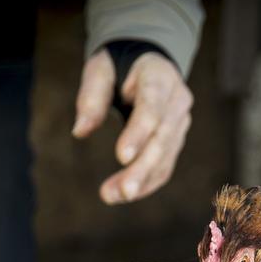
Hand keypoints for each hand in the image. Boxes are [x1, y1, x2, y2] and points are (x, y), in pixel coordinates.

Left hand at [73, 48, 192, 203]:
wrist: (145, 65)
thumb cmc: (117, 66)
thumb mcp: (100, 70)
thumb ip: (91, 97)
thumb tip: (80, 131)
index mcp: (160, 76)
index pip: (152, 107)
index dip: (139, 133)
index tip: (121, 158)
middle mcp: (177, 101)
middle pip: (162, 138)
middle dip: (142, 168)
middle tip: (122, 192)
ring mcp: (180, 122)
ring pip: (165, 157)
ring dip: (141, 181)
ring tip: (111, 196)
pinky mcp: (176, 140)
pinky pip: (164, 167)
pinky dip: (146, 184)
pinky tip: (123, 195)